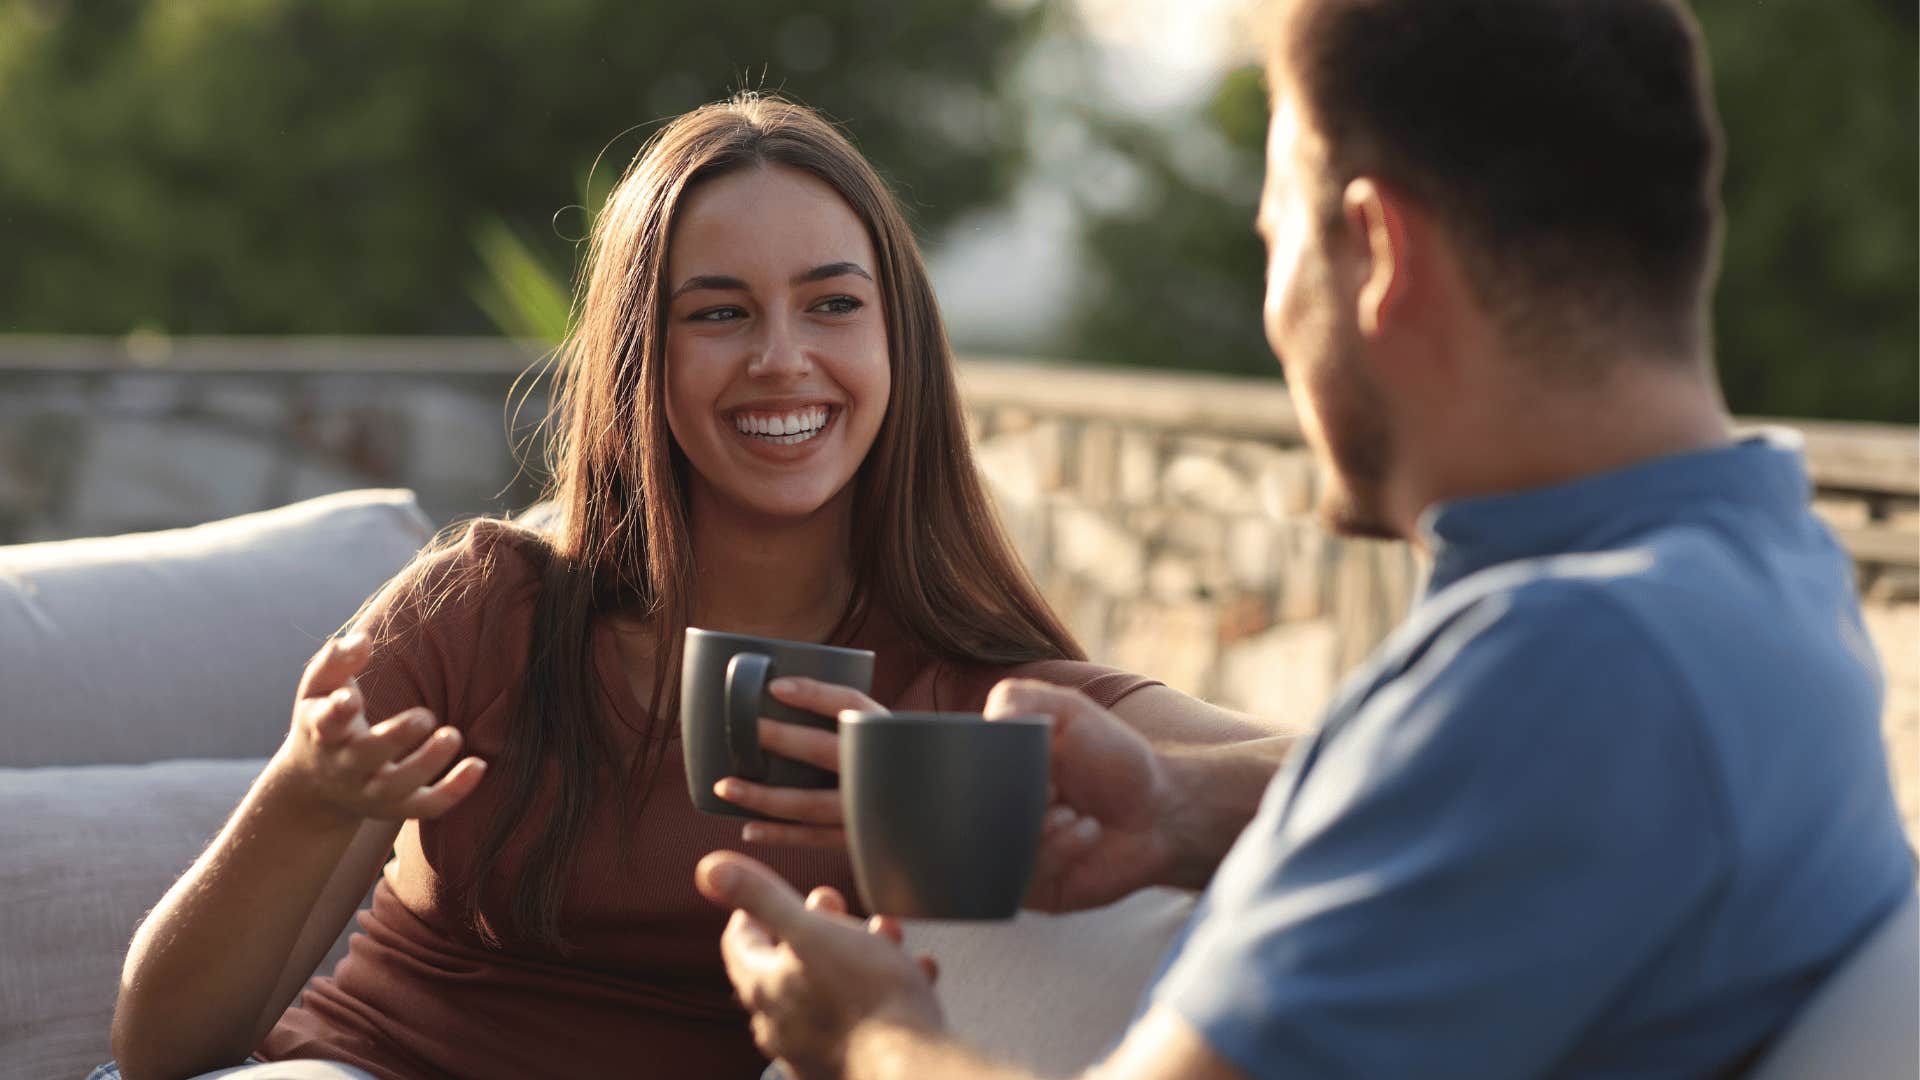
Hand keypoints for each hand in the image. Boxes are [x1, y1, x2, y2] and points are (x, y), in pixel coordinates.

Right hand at [268, 631, 486, 825]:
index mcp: (323, 731)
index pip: (326, 723)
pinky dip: (454, 791)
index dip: (337, 712)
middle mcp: (346, 765)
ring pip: (399, 785)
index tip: (350, 698)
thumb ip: (336, 661)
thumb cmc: (324, 719)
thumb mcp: (318, 690)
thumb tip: (362, 639)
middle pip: (367, 756)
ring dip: (429, 763)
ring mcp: (372, 790)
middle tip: (425, 716)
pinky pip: (427, 806)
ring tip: (453, 735)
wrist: (316, 787)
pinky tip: (479, 765)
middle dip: (395, 737)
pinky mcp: (397, 807)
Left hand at [697, 851, 941, 1079]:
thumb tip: (709, 868)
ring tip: (886, 935)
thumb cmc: (866, 996)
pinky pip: (862, 1018)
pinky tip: (916, 973)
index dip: (750, 910)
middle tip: (833, 904)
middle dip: (814, 925)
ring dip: (858, 953)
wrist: (911, 1067)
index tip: (768, 892)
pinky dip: (884, 990)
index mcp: (766, 988)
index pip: (740, 943)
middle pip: (785, 964)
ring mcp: (814, 1050)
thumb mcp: (812, 931)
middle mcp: (781, 1025)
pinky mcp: (848, 1065)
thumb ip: (763, 897)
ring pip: (829, 987)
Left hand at [714, 677, 887, 848]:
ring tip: (725, 787)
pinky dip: (781, 835)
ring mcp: (870, 808)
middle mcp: (880, 770)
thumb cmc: (897, 769)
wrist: (935, 816)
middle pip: (823, 749)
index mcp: (886, 733)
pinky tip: (749, 829)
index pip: (850, 703)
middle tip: (743, 731)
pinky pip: (814, 838)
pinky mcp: (861, 839)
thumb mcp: (884, 738)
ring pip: (810, 803)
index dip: (813, 693)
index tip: (775, 688)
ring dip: (764, 796)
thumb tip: (782, 700)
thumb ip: (848, 725)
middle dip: (781, 739)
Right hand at [984, 679, 1176, 911]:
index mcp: (989, 774)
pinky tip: (1087, 830)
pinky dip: (1060, 849)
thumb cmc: (1112, 756)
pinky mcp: (1035, 891)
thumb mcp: (1066, 710)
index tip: (1016, 760)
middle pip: (963, 818)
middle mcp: (992, 817)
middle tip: (1049, 789)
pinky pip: (1024, 880)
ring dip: (1036, 827)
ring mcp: (1010, 856)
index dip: (976, 769)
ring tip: (1069, 810)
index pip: (951, 775)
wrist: (1160, 808)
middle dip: (1009, 802)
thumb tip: (981, 724)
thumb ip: (1017, 699)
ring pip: (990, 851)